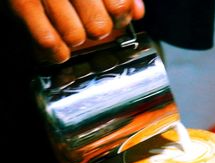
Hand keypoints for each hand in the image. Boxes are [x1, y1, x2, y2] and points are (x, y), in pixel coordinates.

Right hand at [9, 0, 144, 63]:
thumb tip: (138, 12)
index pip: (119, 7)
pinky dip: (55, 51)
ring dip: (74, 39)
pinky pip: (48, 41)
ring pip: (75, 37)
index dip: (119, 17)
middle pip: (99, 27)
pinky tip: (56, 48)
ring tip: (68, 31)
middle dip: (96, 30)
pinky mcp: (20, 3)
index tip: (114, 18)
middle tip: (87, 23)